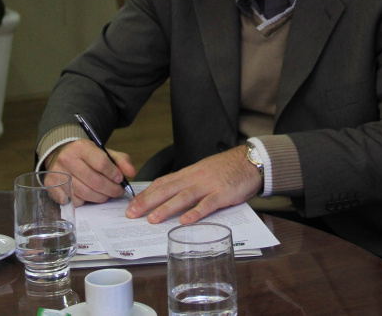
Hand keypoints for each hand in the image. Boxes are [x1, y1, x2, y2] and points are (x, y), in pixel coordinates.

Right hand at [45, 139, 136, 206]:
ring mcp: (57, 173)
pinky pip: (73, 201)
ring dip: (100, 197)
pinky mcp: (51, 186)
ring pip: (85, 193)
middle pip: (95, 181)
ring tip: (106, 195)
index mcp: (81, 147)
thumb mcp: (105, 152)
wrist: (62, 155)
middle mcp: (67, 159)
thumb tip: (131, 173)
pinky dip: (84, 201)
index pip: (102, 163)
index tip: (119, 179)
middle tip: (117, 192)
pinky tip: (88, 195)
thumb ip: (121, 161)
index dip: (114, 174)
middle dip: (110, 190)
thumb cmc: (87, 156)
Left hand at [125, 145, 261, 223]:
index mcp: (189, 173)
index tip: (132, 205)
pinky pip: (208, 203)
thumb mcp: (203, 171)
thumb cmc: (227, 168)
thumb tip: (170, 196)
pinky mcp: (223, 193)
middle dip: (147, 202)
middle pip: (167, 189)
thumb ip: (188, 182)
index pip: (162, 182)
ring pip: (184, 196)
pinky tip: (185, 221)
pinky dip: (196, 212)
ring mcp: (209, 185)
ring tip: (152, 219)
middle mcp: (195, 178)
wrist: (250, 160)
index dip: (146, 194)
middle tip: (131, 214)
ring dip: (167, 208)